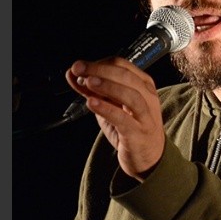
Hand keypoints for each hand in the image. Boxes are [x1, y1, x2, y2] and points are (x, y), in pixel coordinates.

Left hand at [65, 56, 164, 181]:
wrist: (149, 156)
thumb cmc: (130, 127)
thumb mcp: (111, 105)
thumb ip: (93, 90)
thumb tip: (72, 74)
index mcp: (143, 85)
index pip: (122, 65)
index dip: (99, 63)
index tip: (79, 67)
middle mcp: (148, 96)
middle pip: (126, 76)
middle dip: (100, 70)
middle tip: (78, 69)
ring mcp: (145, 115)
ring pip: (131, 95)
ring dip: (107, 86)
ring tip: (88, 82)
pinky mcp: (138, 133)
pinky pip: (123, 119)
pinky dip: (107, 109)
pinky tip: (92, 103)